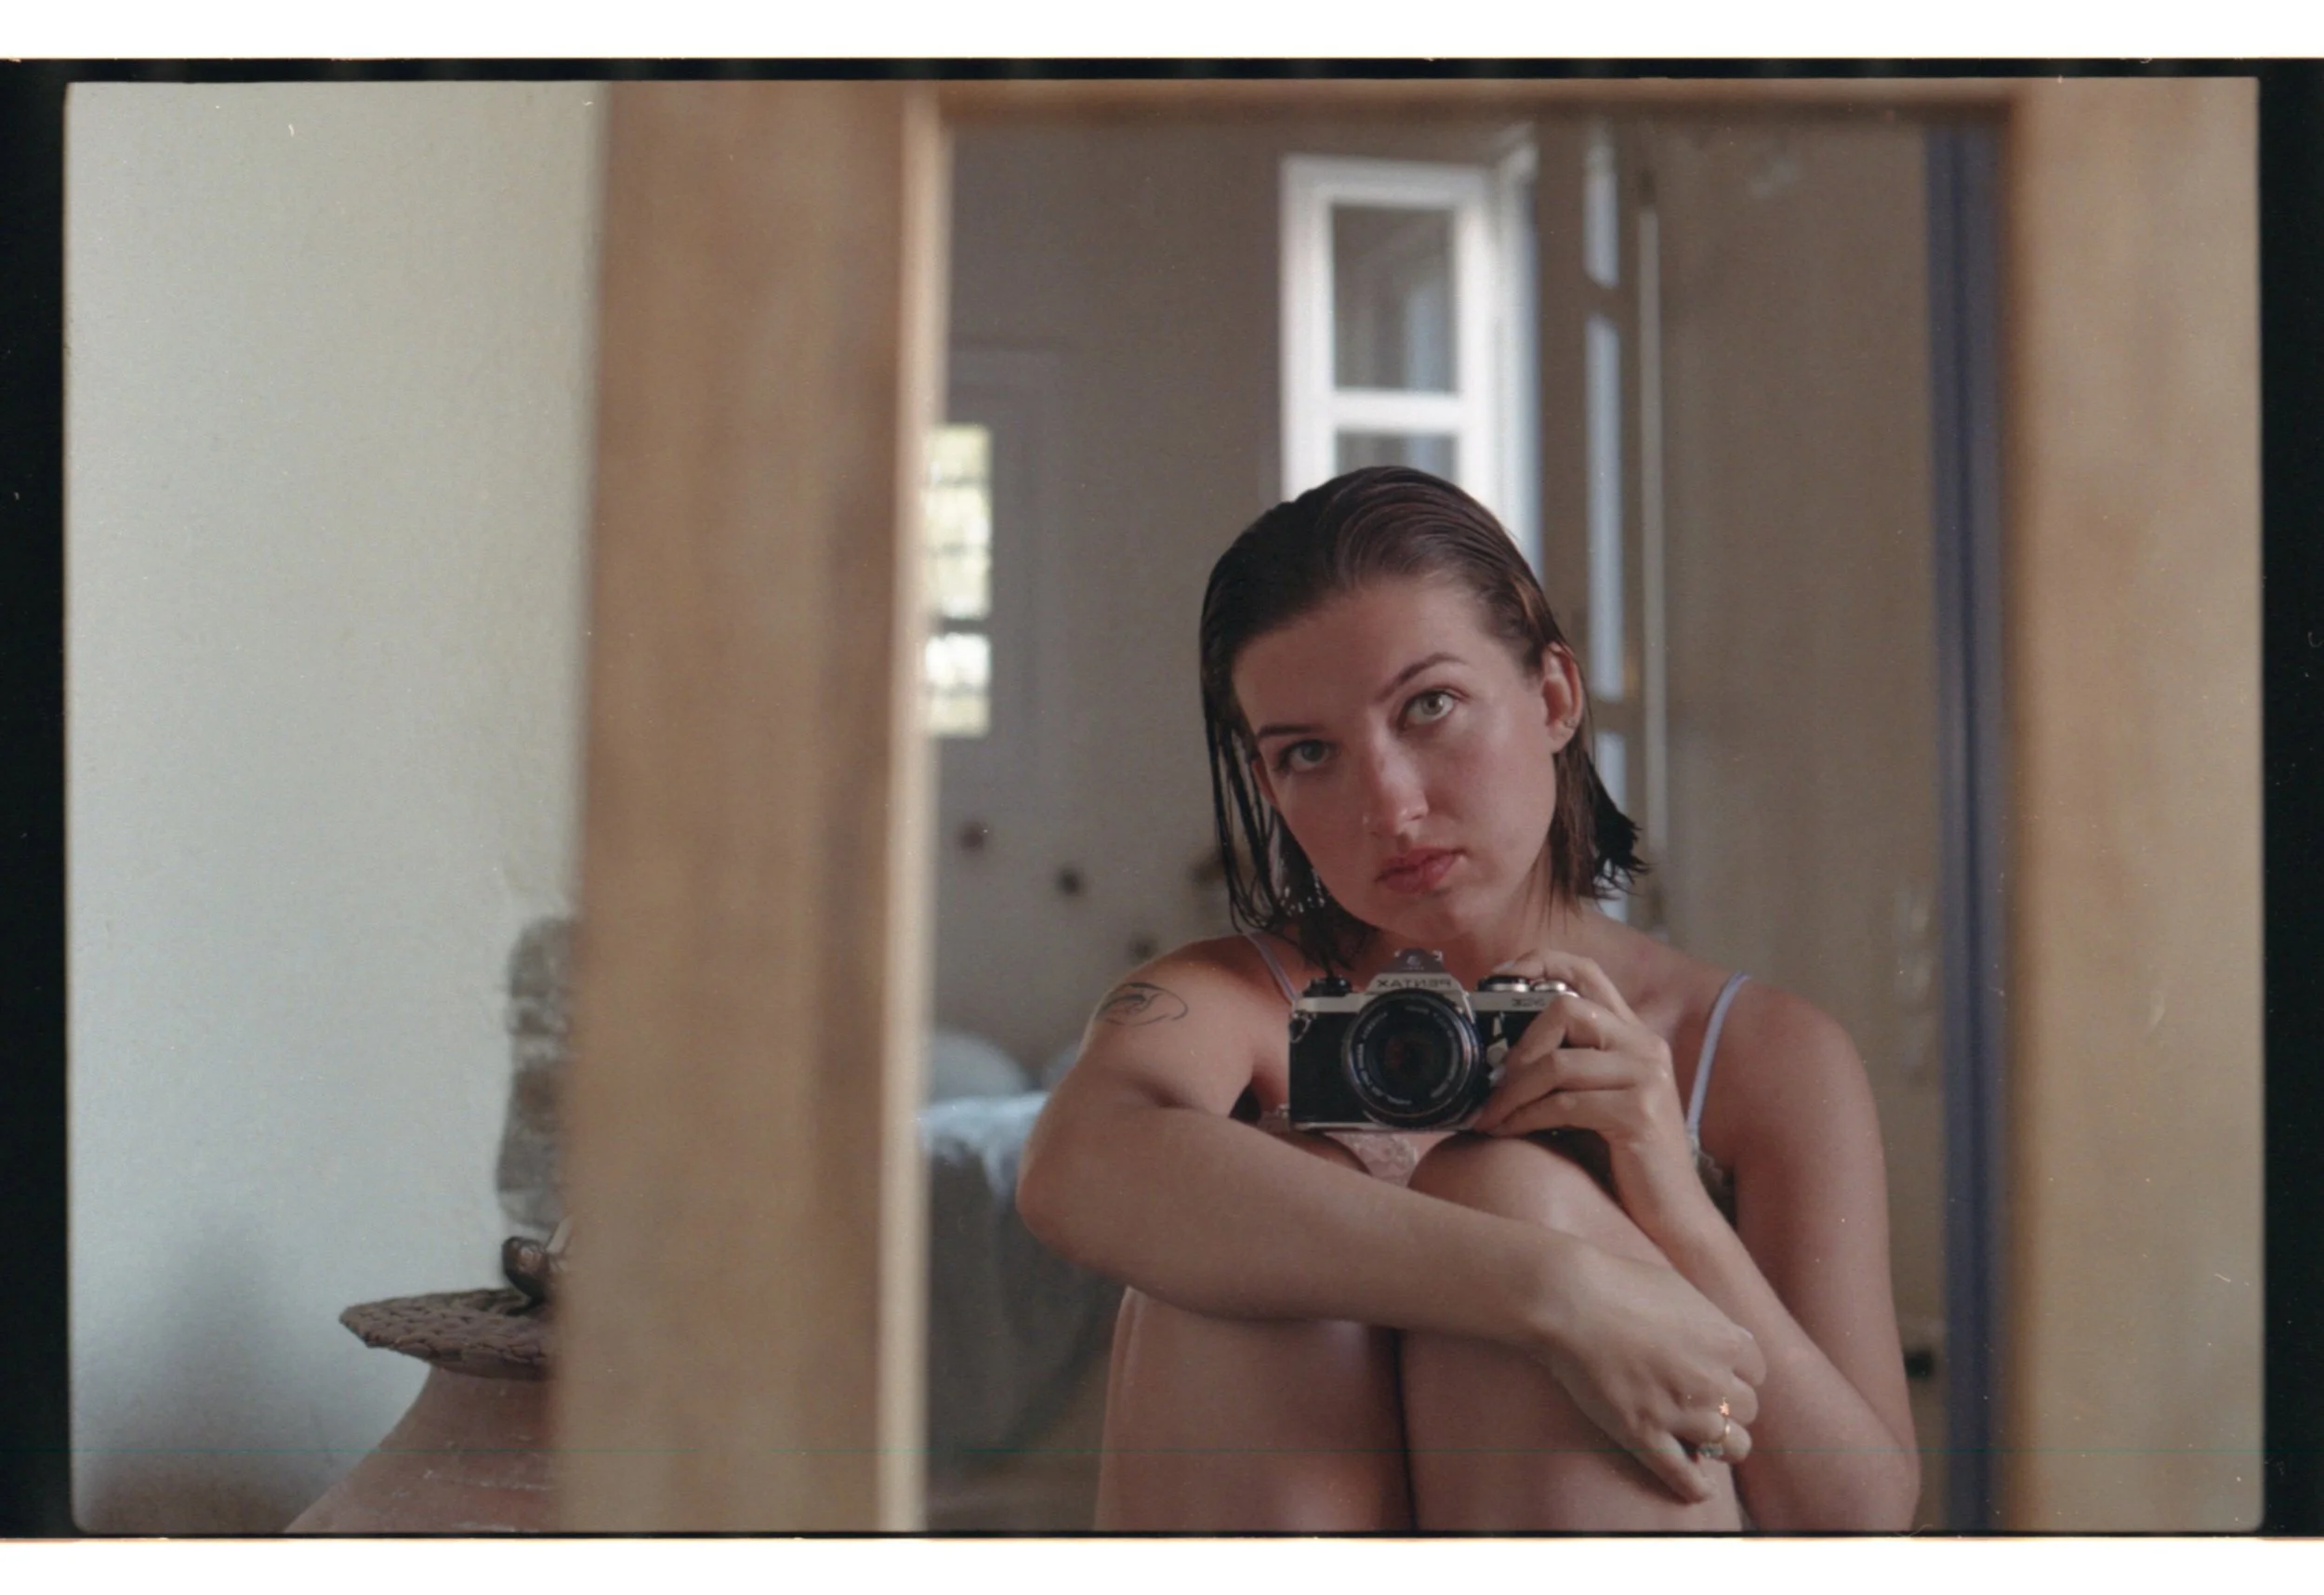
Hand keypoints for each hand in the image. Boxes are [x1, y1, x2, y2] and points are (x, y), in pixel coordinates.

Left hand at [1473, 951, 1707, 1235]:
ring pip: (1558, 1061)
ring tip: (1489, 1116)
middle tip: (1493, 1081)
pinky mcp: (1638, 1112)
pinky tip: (1505, 1133)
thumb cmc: (1622, 1162)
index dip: (1539, 962)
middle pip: (1566, 1008)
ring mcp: (1645, 1077)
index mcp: (1632, 1035)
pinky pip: (1563, 1103)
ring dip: (1511, 1091)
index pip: (1588, 971)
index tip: (1497, 978)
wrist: (1672, 1218)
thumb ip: (1562, 1069)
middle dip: (1519, 1045)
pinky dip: (1524, 1118)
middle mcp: (1645, 1046)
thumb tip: (1491, 1058)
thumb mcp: (1591, 1100)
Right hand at [1540, 1240, 1767, 1502]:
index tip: (1718, 1372)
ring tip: (1703, 1441)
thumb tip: (1727, 1339)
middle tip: (1701, 1399)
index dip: (1737, 1373)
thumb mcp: (1680, 1289)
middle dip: (1728, 1405)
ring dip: (1720, 1444)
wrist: (1571, 1301)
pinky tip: (1698, 1488)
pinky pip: (1684, 1476)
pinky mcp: (1646, 1435)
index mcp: (1725, 1341)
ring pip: (1731, 1447)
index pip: (1756, 1372)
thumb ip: (1710, 1320)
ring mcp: (1682, 1412)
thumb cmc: (1619, 1284)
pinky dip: (1695, 1486)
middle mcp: (1713, 1380)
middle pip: (1747, 1410)